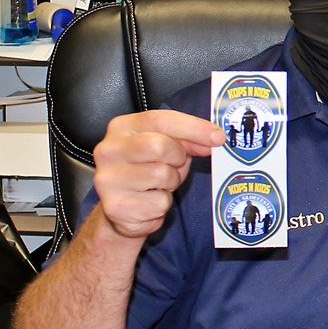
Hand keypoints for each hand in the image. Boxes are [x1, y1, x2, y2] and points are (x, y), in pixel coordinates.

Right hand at [92, 110, 224, 238]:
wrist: (121, 208)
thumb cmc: (146, 171)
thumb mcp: (166, 148)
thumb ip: (187, 140)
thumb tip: (213, 139)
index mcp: (121, 128)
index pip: (160, 120)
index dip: (193, 127)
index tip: (218, 137)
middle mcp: (109, 150)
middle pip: (160, 146)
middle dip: (177, 158)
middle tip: (175, 165)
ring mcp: (109, 179)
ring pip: (161, 176)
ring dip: (170, 183)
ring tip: (159, 184)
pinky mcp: (115, 206)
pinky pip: (159, 203)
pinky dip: (163, 204)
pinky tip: (150, 202)